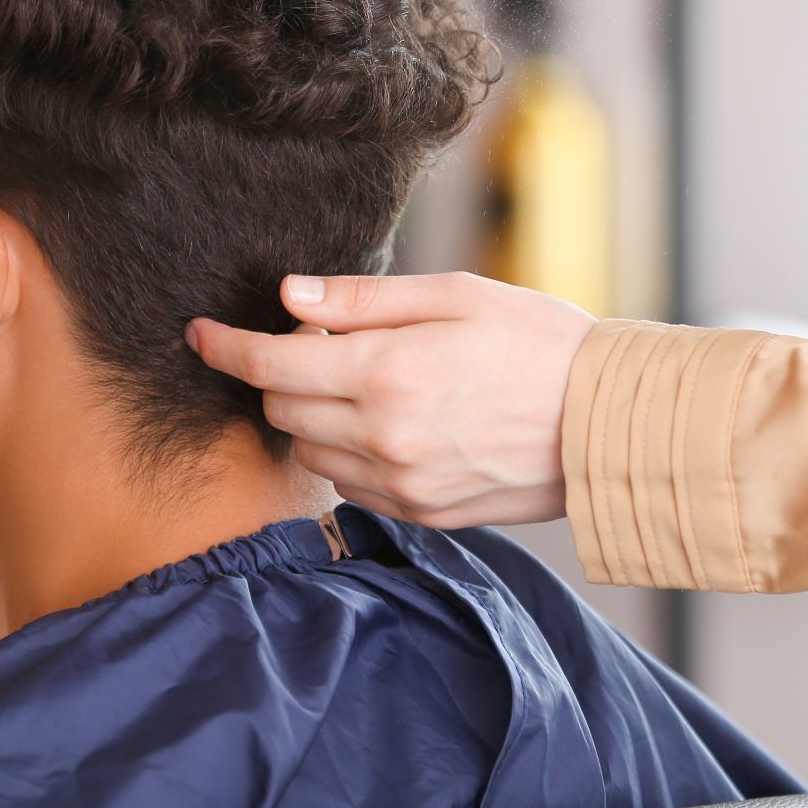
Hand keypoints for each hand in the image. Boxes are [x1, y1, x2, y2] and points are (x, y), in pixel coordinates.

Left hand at [186, 273, 594, 528]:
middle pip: (281, 412)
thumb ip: (363, 301)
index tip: (198, 333)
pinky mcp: (421, 513)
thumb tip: (289, 298)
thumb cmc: (539, 342)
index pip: (270, 366)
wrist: (608, 423)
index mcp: (387, 374)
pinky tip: (391, 423)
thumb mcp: (455, 295)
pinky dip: (348, 453)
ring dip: (313, 417)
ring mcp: (401, 483)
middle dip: (281, 376)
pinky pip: (350, 485)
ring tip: (368, 382)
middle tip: (327, 343)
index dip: (225, 347)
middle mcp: (384, 438)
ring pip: (310, 453)